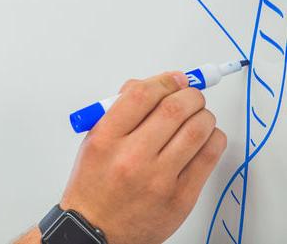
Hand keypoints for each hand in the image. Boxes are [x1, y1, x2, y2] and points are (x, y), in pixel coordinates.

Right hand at [59, 72, 226, 243]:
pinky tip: (206, 136)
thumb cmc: (94, 184)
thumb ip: (119, 112)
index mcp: (106, 138)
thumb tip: (155, 86)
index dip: (163, 81)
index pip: (141, 95)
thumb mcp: (94, 140)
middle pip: (174, 109)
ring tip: (199, 114)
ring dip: (204, 114)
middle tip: (191, 94)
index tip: (173, 79)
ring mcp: (159, 179)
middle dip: (190, 94)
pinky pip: (209, 157)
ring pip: (197, 130)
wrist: (97, 230)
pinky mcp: (181, 197)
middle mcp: (131, 157)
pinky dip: (213, 139)